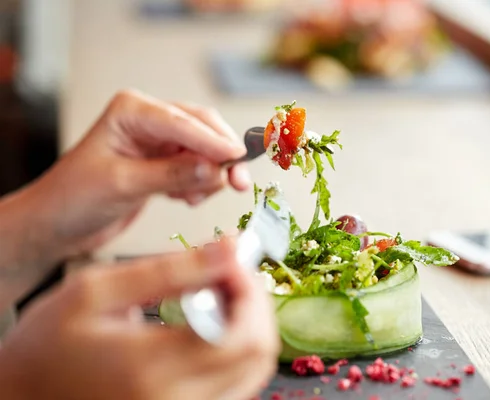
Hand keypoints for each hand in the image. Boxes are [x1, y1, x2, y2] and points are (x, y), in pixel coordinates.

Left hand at [0, 89, 251, 307]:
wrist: (57, 225)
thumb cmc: (73, 198)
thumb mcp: (122, 185)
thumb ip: (170, 175)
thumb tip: (214, 169)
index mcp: (132, 110)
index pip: (183, 122)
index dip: (214, 141)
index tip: (238, 159)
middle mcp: (149, 120)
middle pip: (203, 129)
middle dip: (222, 156)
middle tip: (240, 182)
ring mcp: (158, 143)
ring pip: (205, 151)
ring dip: (209, 175)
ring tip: (192, 198)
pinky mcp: (164, 164)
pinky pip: (198, 169)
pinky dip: (200, 185)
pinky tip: (184, 198)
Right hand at [0, 238, 279, 399]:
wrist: (23, 393)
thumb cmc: (46, 345)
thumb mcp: (97, 291)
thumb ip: (170, 271)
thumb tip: (228, 249)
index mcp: (152, 369)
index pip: (244, 333)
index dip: (250, 289)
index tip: (233, 257)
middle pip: (259, 353)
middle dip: (255, 302)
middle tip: (229, 270)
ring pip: (253, 369)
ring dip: (249, 323)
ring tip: (218, 291)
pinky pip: (235, 383)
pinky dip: (236, 347)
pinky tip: (211, 319)